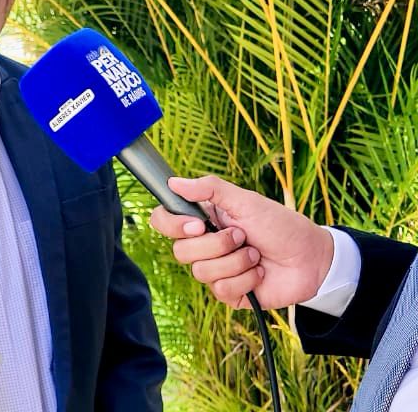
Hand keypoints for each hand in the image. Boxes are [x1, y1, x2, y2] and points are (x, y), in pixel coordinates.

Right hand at [150, 175, 333, 309]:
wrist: (311, 258)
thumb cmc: (280, 224)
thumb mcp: (245, 200)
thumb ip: (209, 189)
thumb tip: (174, 182)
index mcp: (202, 219)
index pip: (164, 221)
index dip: (173, 225)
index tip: (198, 224)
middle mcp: (204, 244)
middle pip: (180, 251)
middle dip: (216, 244)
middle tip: (241, 235)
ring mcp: (215, 270)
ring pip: (201, 272)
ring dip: (235, 262)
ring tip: (255, 254)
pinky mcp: (229, 293)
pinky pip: (221, 290)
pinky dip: (245, 280)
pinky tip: (259, 273)